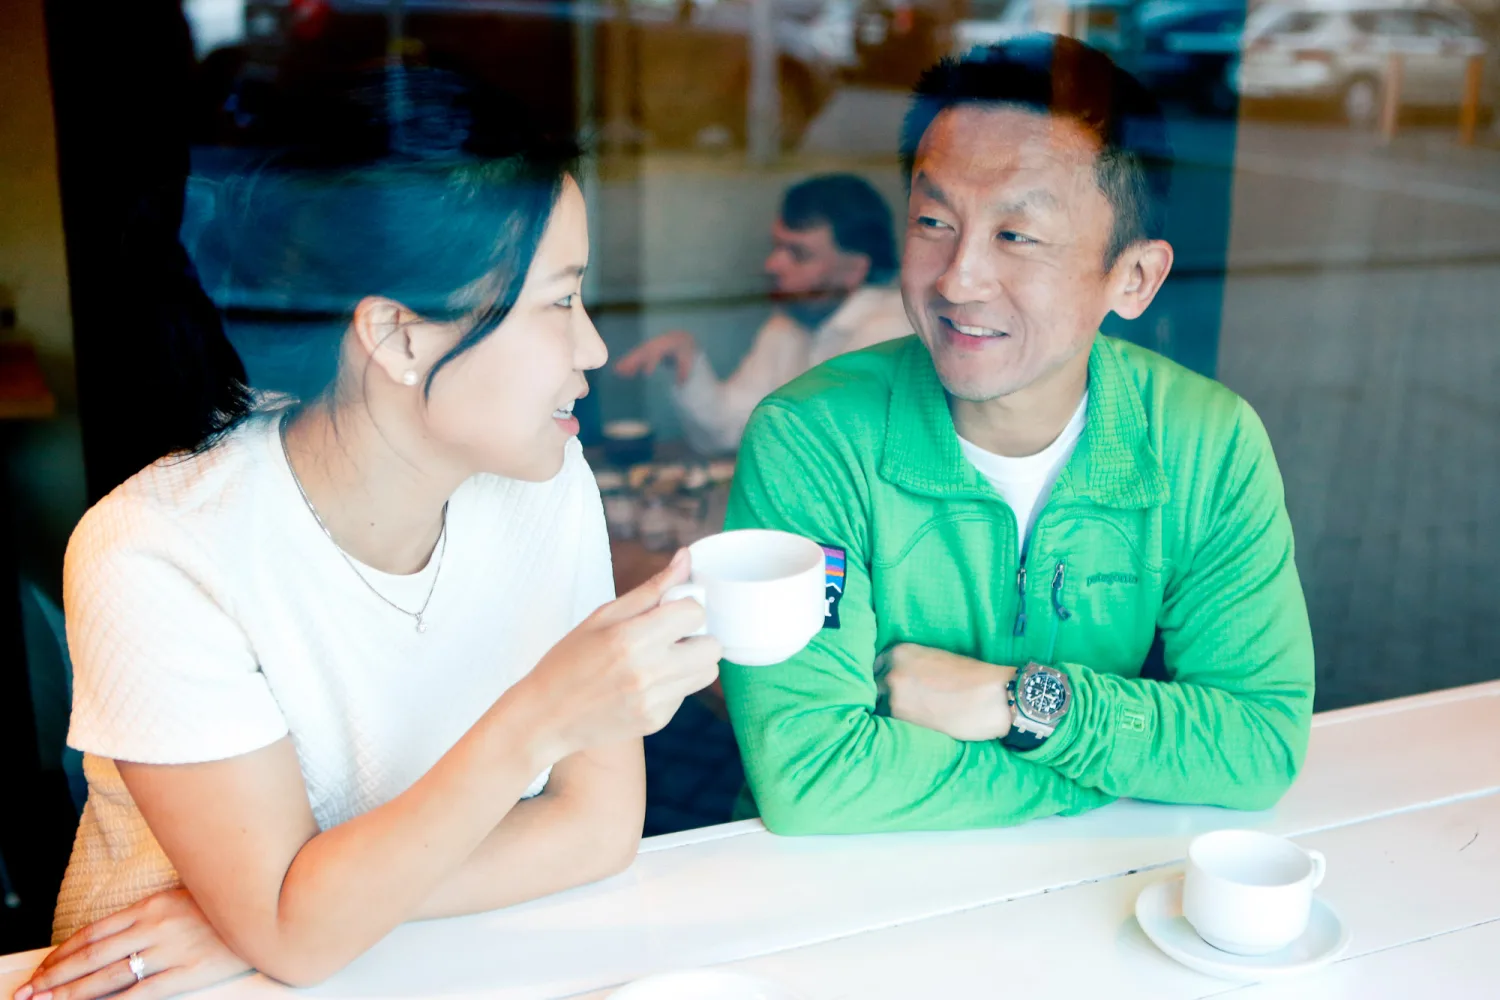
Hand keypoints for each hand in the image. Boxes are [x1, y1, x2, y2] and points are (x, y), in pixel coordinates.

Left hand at [13, 890, 249, 999]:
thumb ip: (157, 911)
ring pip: (110, 975)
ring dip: (73, 992)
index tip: (43, 969)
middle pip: (93, 954)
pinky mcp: (190, 971)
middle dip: (56, 976)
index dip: (63, 952)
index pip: (95, 931)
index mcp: (154, 903)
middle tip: (29, 994)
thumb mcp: (190, 895)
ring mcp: (172, 948)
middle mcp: (156, 924)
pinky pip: (143, 993)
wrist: (276, 908)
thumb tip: (123, 932)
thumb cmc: (232, 902)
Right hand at [517, 548, 721, 758]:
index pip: (695, 612)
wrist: (545, 717)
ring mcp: (655, 701)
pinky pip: (685, 694)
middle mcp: (649, 672)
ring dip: (691, 661)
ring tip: (659, 659)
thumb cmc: (569, 659)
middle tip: (670, 636)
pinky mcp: (657, 721)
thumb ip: (652, 589)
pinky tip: (644, 684)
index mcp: (632, 638)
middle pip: (713, 647)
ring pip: (707, 673)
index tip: (669, 611)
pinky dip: (673, 685)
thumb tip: (687, 557)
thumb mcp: (603, 616)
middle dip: (698, 636)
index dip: (685, 607)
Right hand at [614, 331, 698, 385]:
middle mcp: (656, 343)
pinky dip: (628, 364)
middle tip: (624, 370)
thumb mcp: (688, 359)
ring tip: (618, 371)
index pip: (658, 351)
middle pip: (643, 352)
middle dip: (634, 361)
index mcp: (667, 343)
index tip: (647, 373)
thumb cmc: (685, 351)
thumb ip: (684, 370)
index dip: (652, 361)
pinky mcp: (645, 351)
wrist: (680, 338)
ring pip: (637, 354)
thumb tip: (681, 382)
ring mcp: (649, 346)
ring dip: (627, 363)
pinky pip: (635, 357)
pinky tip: (621, 372)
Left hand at [879, 644, 1015, 741]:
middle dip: (881, 694)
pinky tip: (909, 726)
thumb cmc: (972, 678)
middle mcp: (891, 671)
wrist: (994, 698)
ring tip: (906, 716)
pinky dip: (895, 724)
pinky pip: (888, 722)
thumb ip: (910, 667)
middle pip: (873, 686)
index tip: (888, 686)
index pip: (874, 665)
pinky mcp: (901, 719)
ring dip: (887, 711)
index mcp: (899, 652)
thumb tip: (898, 681)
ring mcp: (893, 695)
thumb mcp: (935, 659)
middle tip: (896, 704)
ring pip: (878, 706)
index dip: (882, 677)